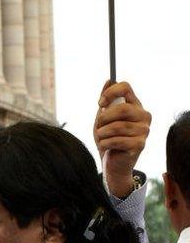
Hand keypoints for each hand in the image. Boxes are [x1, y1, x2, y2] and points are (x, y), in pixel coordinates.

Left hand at [93, 80, 150, 197]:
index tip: (100, 104)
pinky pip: (117, 140)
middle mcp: (143, 115)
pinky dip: (105, 143)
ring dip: (102, 133)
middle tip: (98, 126)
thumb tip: (108, 80)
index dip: (110, 93)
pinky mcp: (140, 144)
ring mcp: (144, 130)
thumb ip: (106, 100)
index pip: (126, 87)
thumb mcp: (102, 118)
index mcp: (135, 105)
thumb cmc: (107, 138)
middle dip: (104, 118)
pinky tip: (106, 146)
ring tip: (101, 138)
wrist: (111, 162)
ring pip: (117, 126)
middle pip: (123, 108)